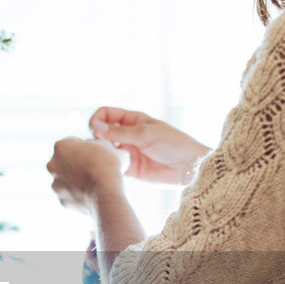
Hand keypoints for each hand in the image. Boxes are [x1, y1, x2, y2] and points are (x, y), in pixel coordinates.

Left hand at [47, 136, 124, 213]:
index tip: (97, 153)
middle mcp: (52, 165)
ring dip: (76, 179)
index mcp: (60, 146)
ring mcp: (55, 184)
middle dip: (78, 163)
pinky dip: (79, 194)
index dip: (87, 147)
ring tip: (94, 182)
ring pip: (67, 179)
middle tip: (95, 167)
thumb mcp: (110, 145)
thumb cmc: (107, 165)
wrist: (106, 193)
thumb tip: (106, 147)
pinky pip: (71, 195)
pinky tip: (91, 193)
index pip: (73, 142)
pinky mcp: (62, 200)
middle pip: (66, 161)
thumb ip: (103, 143)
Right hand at [89, 106, 210, 184]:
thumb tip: (95, 128)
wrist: (189, 167)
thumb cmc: (173, 144)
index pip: (105, 114)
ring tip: (104, 160)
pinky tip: (111, 170)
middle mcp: (128, 134)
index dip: (97, 120)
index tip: (95, 131)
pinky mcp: (130, 169)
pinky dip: (109, 167)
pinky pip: (113, 166)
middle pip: (102, 132)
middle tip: (99, 148)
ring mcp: (128, 151)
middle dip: (96, 139)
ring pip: (105, 150)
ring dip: (101, 154)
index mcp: (132, 119)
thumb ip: (120, 132)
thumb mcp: (145, 134)